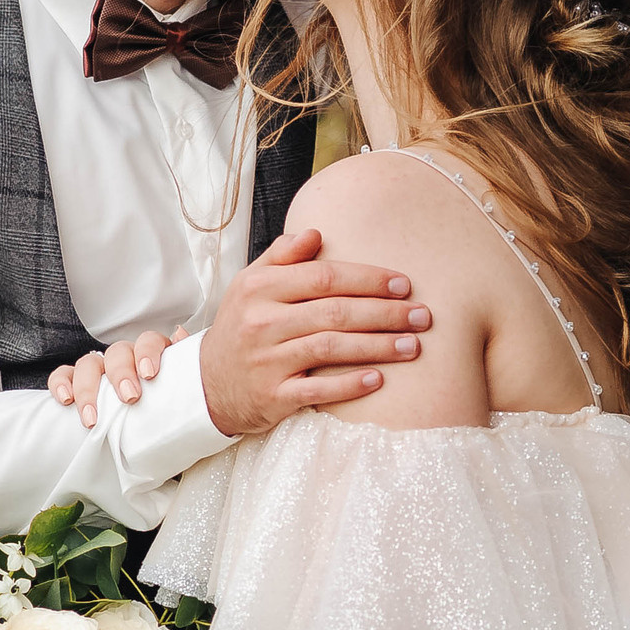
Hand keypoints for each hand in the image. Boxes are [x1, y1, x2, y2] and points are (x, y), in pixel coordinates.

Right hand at [48, 329, 184, 429]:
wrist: (148, 436)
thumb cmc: (165, 413)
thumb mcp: (181, 395)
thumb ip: (186, 369)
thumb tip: (181, 335)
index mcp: (151, 358)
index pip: (149, 341)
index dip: (148, 352)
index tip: (149, 375)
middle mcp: (125, 359)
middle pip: (118, 351)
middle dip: (121, 373)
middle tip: (130, 398)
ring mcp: (99, 369)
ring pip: (89, 363)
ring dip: (89, 387)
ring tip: (93, 417)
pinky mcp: (75, 382)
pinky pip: (63, 375)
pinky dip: (61, 384)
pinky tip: (65, 400)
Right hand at [199, 229, 430, 436]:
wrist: (206, 383)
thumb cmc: (241, 327)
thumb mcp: (250, 285)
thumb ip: (283, 257)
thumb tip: (315, 232)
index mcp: (260, 288)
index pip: (324, 277)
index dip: (368, 279)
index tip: (404, 284)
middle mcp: (263, 322)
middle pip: (335, 312)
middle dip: (385, 313)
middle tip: (422, 316)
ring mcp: (267, 361)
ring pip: (332, 348)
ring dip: (378, 347)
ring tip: (413, 346)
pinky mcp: (272, 396)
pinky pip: (319, 390)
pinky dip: (351, 385)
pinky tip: (380, 379)